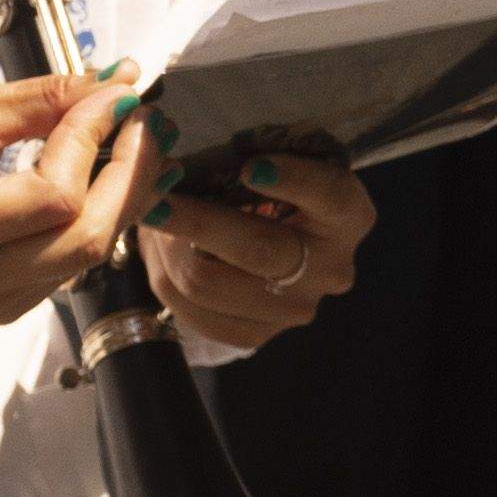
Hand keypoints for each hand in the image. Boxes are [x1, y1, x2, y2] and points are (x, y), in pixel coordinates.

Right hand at [0, 73, 142, 324]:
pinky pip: (67, 267)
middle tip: (147, 121)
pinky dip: (95, 219)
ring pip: (84, 256)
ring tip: (138, 143)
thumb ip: (41, 101)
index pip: (53, 197)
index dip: (95, 140)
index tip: (116, 95)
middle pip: (83, 237)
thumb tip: (113, 83)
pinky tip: (110, 180)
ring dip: (121, 195)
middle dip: (128, 174)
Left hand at [140, 139, 372, 355]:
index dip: (293, 181)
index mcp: (348, 215)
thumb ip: (230, 160)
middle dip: (195, 221)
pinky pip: (191, 310)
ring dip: (166, 247)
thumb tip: (164, 166)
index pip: (330, 197)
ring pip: (209, 282)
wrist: (269, 241)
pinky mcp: (257, 335)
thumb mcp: (262, 160)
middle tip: (150, 199)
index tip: (251, 166)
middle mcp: (331, 268)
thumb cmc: (263, 188)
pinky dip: (164, 275)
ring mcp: (295, 309)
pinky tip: (160, 251)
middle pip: (256, 248)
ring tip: (149, 217)